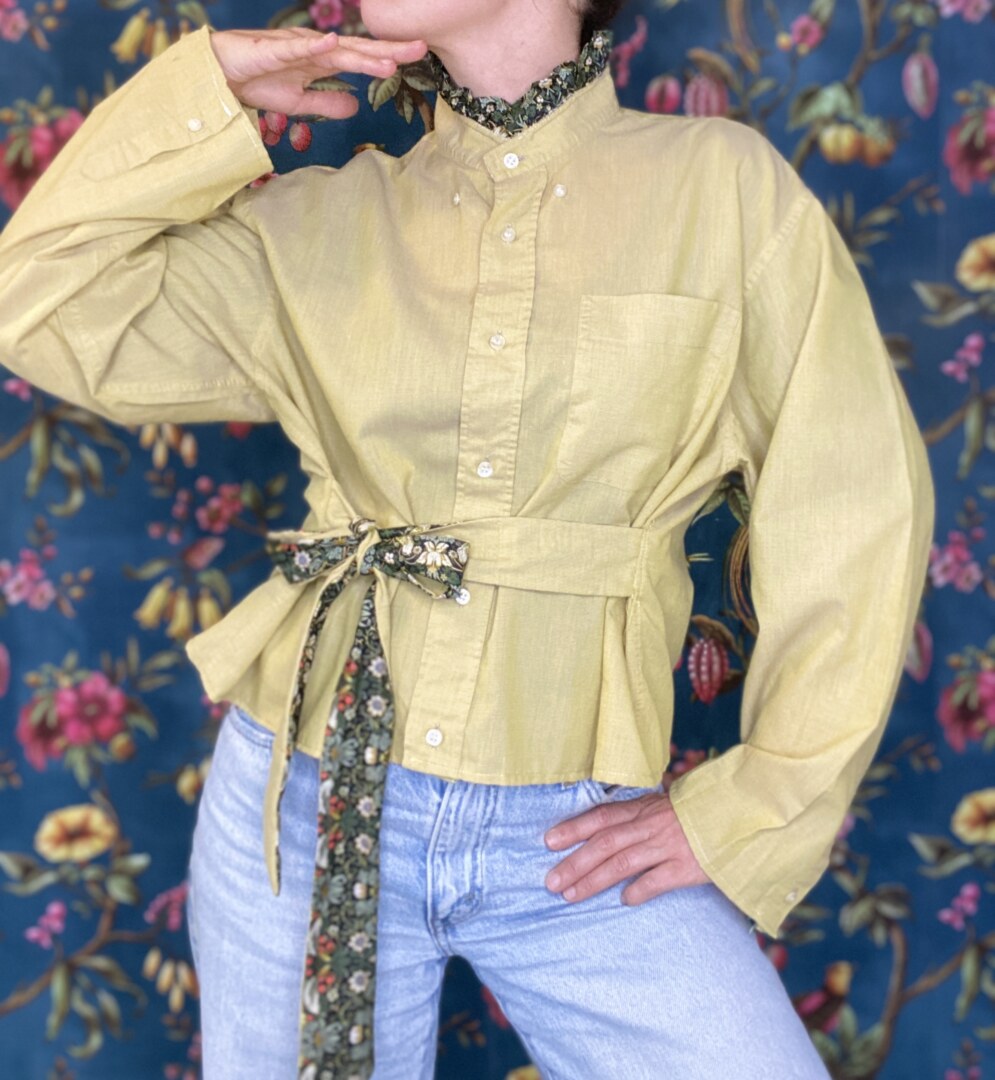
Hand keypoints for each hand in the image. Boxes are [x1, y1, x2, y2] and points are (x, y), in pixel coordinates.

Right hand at [209, 28, 428, 118]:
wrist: (218, 73)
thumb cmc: (257, 80)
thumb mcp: (299, 101)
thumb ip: (327, 103)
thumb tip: (357, 107)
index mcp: (322, 60)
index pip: (362, 58)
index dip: (388, 57)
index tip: (418, 56)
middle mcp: (314, 50)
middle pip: (357, 50)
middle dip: (388, 50)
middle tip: (420, 48)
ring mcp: (295, 48)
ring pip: (335, 51)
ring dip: (362, 55)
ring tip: (389, 60)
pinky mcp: (273, 52)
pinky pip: (296, 49)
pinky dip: (316, 46)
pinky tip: (334, 43)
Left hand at [543, 788, 711, 904]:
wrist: (738, 812)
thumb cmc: (698, 811)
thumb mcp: (665, 804)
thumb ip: (639, 814)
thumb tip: (609, 824)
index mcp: (644, 808)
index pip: (601, 817)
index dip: (573, 828)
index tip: (549, 841)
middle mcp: (650, 825)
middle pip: (604, 844)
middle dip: (574, 863)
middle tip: (551, 881)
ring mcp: (668, 846)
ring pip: (621, 864)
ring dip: (592, 880)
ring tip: (571, 895)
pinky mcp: (687, 867)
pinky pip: (655, 881)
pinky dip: (637, 891)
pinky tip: (623, 901)